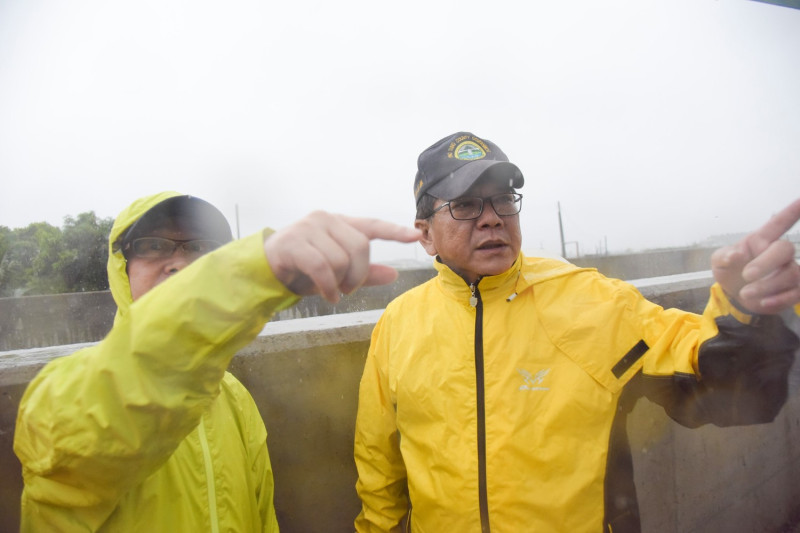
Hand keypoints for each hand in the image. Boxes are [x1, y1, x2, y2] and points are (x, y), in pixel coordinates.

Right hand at [263, 211, 421, 302]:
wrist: (264, 268)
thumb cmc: (302, 267)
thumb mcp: (336, 271)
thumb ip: (364, 272)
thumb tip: (394, 274)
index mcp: (340, 223)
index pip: (372, 225)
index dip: (395, 232)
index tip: (415, 236)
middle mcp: (326, 219)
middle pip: (360, 247)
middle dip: (358, 275)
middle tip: (348, 290)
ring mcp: (308, 228)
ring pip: (341, 259)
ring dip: (340, 284)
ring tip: (332, 292)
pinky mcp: (293, 242)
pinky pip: (322, 267)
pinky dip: (328, 286)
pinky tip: (328, 295)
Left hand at [711, 198, 799, 313]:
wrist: (734, 294)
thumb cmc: (730, 270)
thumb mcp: (720, 262)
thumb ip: (724, 256)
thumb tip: (734, 255)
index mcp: (761, 240)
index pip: (778, 223)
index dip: (791, 212)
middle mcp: (778, 252)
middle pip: (785, 249)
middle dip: (766, 263)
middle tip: (746, 275)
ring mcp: (789, 270)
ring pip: (791, 273)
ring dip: (768, 286)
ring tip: (746, 294)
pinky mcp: (793, 290)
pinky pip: (797, 293)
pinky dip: (780, 299)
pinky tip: (763, 303)